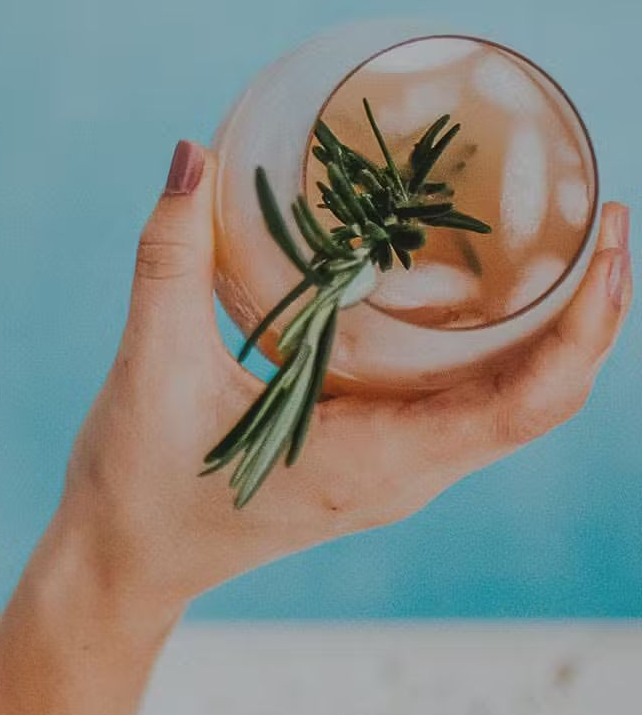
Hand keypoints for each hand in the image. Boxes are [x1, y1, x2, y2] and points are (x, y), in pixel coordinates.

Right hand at [51, 139, 632, 609]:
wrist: (121, 558)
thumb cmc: (139, 481)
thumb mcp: (152, 365)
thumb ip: (172, 259)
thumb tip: (191, 156)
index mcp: (377, 461)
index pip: (528, 402)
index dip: (587, 326)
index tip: (610, 242)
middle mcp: (407, 472)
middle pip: (544, 399)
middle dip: (589, 312)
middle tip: (598, 214)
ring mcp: (396, 469)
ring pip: (512, 401)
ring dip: (551, 328)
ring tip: (555, 237)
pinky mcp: (374, 455)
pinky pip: (465, 399)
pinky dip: (494, 343)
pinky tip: (473, 285)